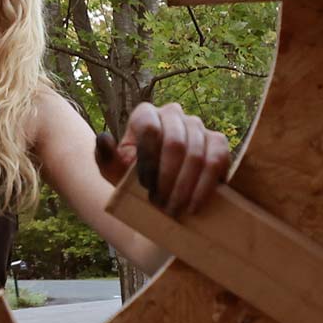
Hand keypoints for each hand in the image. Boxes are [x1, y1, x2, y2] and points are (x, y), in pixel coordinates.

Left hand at [94, 102, 230, 218]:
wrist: (157, 188)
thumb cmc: (131, 176)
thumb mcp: (113, 170)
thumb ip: (105, 156)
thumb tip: (104, 138)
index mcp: (145, 114)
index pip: (150, 129)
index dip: (148, 160)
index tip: (144, 186)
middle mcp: (172, 113)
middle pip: (175, 143)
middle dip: (167, 179)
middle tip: (160, 204)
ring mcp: (197, 125)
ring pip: (196, 155)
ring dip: (184, 188)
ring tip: (173, 209)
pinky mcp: (217, 141)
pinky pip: (217, 161)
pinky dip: (204, 187)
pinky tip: (193, 206)